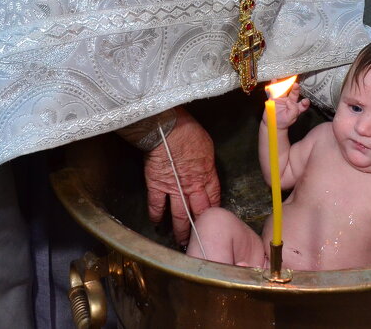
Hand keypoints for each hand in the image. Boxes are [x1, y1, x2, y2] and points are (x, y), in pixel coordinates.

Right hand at [143, 108, 220, 244]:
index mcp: (207, 176)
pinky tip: (157, 223)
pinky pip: (157, 205)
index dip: (213, 211)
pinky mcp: (157, 186)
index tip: (213, 220)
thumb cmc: (189, 132)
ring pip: (180, 215)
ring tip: (182, 242)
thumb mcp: (207, 148)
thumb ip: (207, 165)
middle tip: (200, 240)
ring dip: (181, 230)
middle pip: (199, 212)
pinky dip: (156, 215)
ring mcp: (174, 188)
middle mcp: (192, 187)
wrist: (168, 129)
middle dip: (200, 227)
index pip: (213, 199)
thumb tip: (206, 172)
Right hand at [272, 83, 309, 129]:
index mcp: (297, 107)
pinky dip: (273, 85)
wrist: (272, 123)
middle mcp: (290, 101)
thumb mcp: (291, 118)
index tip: (305, 101)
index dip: (305, 102)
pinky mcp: (274, 98)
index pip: (303, 104)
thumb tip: (289, 101)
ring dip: (285, 85)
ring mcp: (282, 99)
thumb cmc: (283, 122)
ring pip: (284, 90)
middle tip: (296, 85)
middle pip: (294, 93)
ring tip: (286, 81)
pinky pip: (274, 91)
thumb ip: (293, 110)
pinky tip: (274, 81)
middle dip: (296, 89)